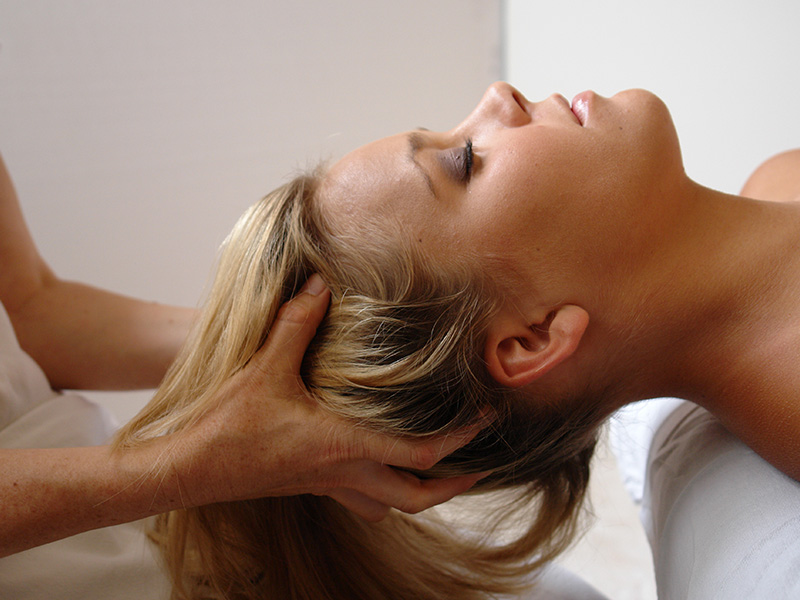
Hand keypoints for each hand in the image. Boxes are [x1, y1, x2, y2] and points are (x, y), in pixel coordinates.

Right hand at [183, 274, 483, 520]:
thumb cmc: (228, 426)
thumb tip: (318, 284)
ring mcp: (329, 485)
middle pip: (418, 497)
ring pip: (392, 507)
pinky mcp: (313, 486)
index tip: (487, 418)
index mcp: (344, 445)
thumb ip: (295, 323)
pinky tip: (382, 469)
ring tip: (441, 472)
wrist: (191, 469)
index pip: (422, 452)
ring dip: (422, 494)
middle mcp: (345, 472)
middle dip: (454, 484)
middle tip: (479, 465)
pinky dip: (385, 493)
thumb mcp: (264, 368)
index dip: (461, 438)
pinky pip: (363, 501)